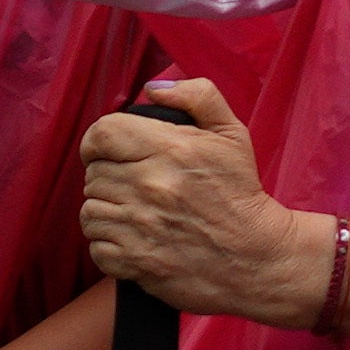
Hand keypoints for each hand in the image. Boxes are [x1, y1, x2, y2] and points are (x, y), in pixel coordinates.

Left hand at [80, 78, 332, 325]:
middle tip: (135, 187)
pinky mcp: (136, 262)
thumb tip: (153, 88)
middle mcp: (151, 186)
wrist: (258, 259)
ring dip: (108, 212)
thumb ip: (197, 97)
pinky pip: (96, 247)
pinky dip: (110, 246)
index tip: (108, 152)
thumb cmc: (241, 194)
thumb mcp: (231, 135)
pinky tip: (135, 240)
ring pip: (90, 211)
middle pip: (94, 174)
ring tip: (136, 213)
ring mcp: (141, 226)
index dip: (98, 142)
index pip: (102, 134)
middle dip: (109, 178)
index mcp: (171, 149)